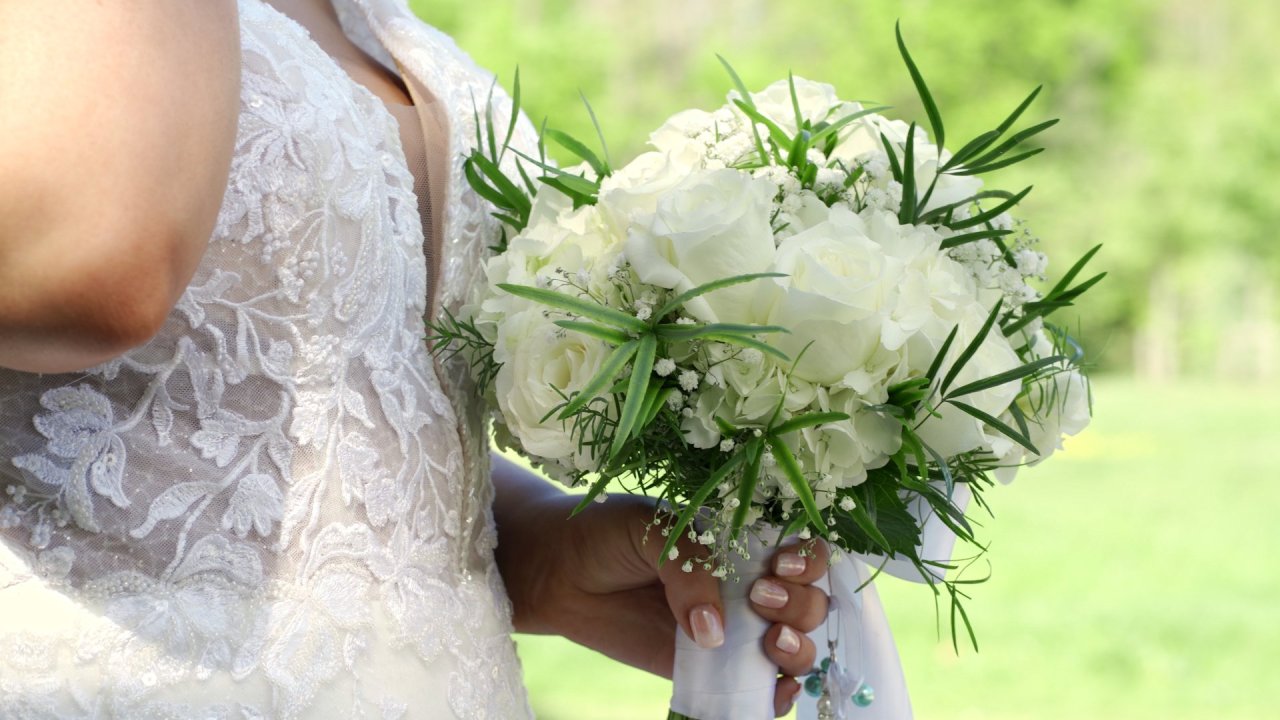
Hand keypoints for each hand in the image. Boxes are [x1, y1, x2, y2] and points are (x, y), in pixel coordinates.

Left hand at [492, 458, 829, 716]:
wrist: (556, 571)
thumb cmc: (607, 534)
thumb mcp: (654, 530)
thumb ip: (691, 569)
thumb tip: (714, 635)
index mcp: (744, 541)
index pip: (802, 553)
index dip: (806, 561)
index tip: (779, 565)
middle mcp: (748, 585)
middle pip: (810, 603)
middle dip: (800, 605)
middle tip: (759, 599)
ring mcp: (731, 630)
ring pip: (796, 647)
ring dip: (799, 649)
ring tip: (769, 643)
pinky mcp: (707, 669)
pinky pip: (757, 687)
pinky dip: (777, 694)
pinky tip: (772, 688)